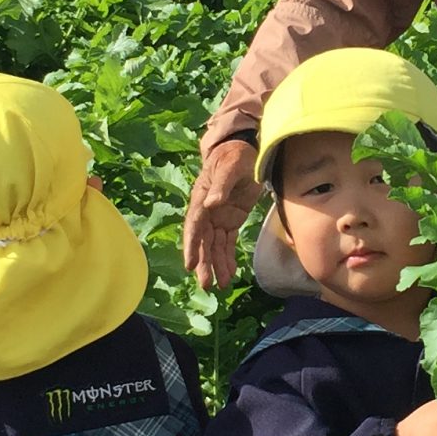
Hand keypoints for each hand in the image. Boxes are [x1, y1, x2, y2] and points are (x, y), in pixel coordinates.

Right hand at [183, 139, 262, 290]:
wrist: (246, 150)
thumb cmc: (236, 155)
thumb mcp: (231, 166)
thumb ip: (221, 184)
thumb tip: (211, 203)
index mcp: (201, 198)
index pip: (195, 225)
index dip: (192, 246)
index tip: (190, 265)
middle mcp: (206, 211)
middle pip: (203, 241)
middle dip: (204, 263)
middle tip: (206, 284)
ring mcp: (218, 218)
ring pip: (214, 246)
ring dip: (216, 265)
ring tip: (220, 285)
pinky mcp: (231, 221)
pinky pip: (227, 243)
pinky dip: (228, 258)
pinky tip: (229, 274)